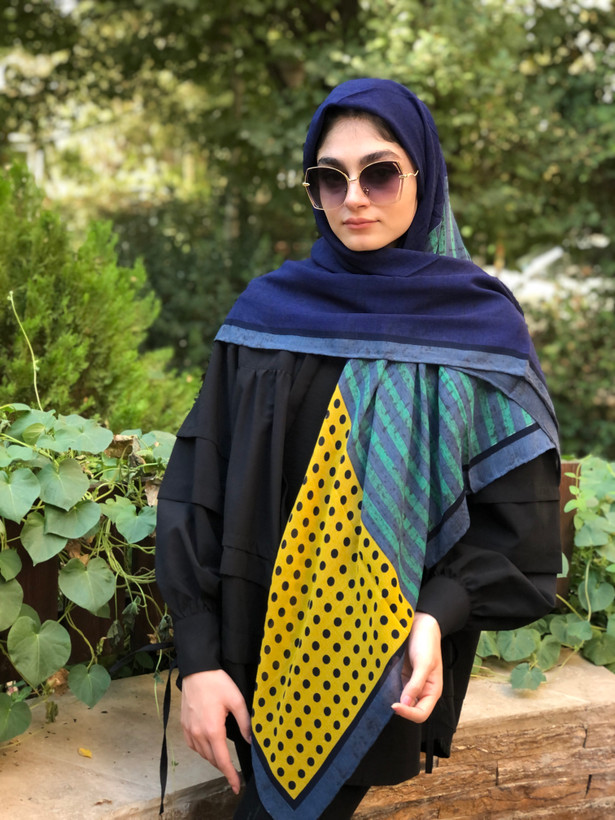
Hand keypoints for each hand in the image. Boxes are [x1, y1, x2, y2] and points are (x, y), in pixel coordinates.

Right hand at [180, 669, 250, 793]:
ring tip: (224, 759)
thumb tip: (251, 740)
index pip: (223, 760)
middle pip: (212, 759)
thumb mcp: (237, 700)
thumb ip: (245, 722)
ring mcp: (189, 730)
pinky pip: (193, 746)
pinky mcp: (184, 725)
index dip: (230, 775)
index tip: (236, 787)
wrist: (196, 670)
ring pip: (202, 754)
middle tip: (234, 773)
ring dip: (213, 759)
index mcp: (213, 730)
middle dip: (224, 768)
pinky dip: (202, 751)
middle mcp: (199, 734)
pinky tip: (209, 747)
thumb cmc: (217, 683)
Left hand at [391, 611, 442, 722]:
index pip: (421, 714)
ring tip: (380, 693)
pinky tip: (379, 684)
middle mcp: (421, 691)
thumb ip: (415, 684)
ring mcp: (409, 683)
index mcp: (432, 691)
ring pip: (399, 699)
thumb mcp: (424, 664)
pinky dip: (386, 688)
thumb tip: (404, 703)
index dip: (408, 713)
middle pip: (409, 709)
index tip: (394, 705)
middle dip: (398, 708)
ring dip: (390, 698)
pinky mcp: (400, 675)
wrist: (419, 624)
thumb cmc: (426, 643)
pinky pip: (392, 687)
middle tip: (384, 701)